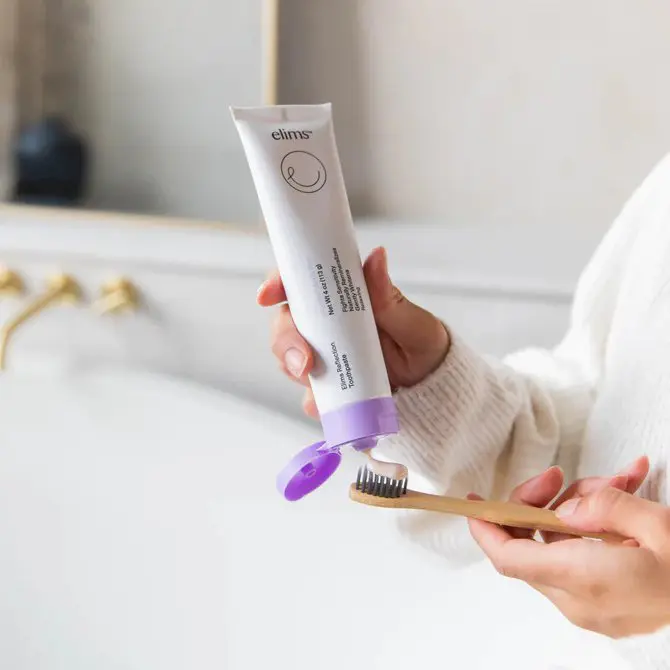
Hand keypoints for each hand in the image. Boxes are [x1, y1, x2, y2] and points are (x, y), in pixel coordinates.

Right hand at [257, 247, 449, 417]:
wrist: (434, 392)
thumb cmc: (425, 348)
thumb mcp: (415, 324)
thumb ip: (390, 298)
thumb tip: (376, 257)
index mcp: (344, 298)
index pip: (301, 282)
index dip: (277, 283)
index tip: (268, 295)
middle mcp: (327, 325)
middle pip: (285, 323)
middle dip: (285, 339)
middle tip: (305, 360)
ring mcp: (324, 357)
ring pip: (288, 358)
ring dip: (294, 369)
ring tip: (316, 381)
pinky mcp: (327, 389)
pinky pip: (308, 395)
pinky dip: (313, 401)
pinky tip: (326, 405)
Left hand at [468, 457, 669, 637]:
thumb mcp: (657, 524)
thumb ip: (604, 506)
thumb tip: (568, 506)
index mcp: (585, 579)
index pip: (509, 557)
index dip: (484, 528)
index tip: (474, 502)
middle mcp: (579, 600)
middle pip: (531, 546)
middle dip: (540, 504)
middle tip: (561, 477)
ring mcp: (591, 606)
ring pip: (558, 547)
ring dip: (577, 511)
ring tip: (618, 483)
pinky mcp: (605, 603)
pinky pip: (581, 558)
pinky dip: (593, 528)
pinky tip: (623, 495)